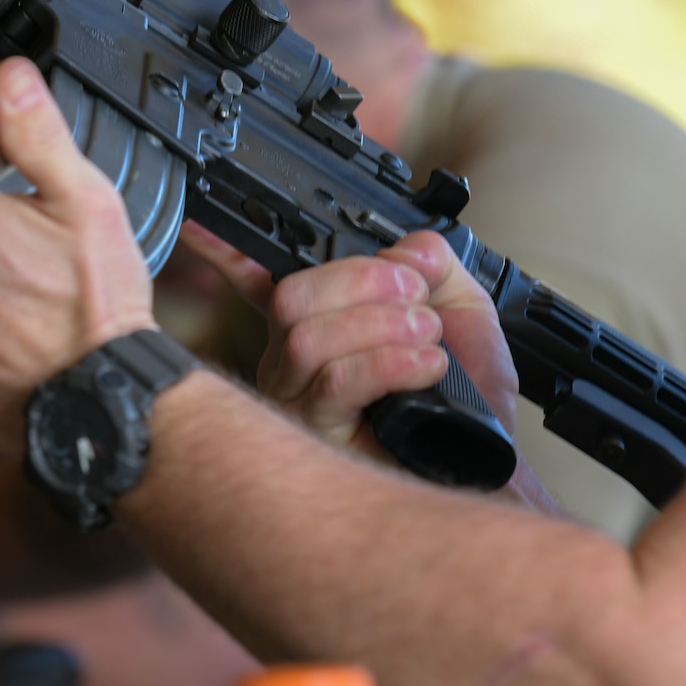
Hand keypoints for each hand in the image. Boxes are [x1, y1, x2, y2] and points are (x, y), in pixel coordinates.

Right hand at [183, 227, 519, 455]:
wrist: (484, 460)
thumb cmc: (464, 397)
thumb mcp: (459, 307)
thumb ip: (433, 264)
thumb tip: (405, 251)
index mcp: (320, 319)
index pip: (258, 278)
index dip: (226, 251)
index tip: (200, 224)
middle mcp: (294, 357)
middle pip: (290, 297)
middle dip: (362, 282)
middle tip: (416, 297)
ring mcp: (298, 398)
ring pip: (308, 337)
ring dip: (384, 326)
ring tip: (429, 340)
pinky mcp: (318, 432)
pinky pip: (336, 381)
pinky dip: (392, 362)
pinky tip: (427, 369)